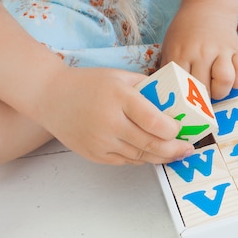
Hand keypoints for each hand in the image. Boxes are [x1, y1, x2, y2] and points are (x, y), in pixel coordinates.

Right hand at [37, 66, 193, 164]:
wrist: (50, 96)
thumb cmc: (87, 83)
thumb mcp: (119, 76)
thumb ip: (146, 87)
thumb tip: (172, 101)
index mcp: (120, 97)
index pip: (155, 121)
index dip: (173, 130)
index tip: (181, 129)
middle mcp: (111, 122)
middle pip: (151, 144)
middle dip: (174, 150)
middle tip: (187, 149)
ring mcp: (101, 141)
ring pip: (140, 156)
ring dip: (160, 157)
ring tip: (173, 154)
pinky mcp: (94, 154)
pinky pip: (125, 161)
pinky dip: (140, 158)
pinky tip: (149, 153)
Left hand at [161, 3, 237, 99]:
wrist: (206, 8)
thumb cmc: (184, 33)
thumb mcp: (169, 48)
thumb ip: (167, 70)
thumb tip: (162, 96)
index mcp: (180, 54)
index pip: (180, 86)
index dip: (183, 100)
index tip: (183, 105)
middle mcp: (201, 53)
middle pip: (203, 88)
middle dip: (202, 101)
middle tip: (199, 100)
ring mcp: (220, 51)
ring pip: (225, 79)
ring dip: (221, 91)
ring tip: (215, 90)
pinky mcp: (236, 50)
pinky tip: (230, 80)